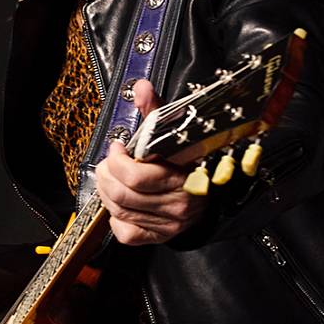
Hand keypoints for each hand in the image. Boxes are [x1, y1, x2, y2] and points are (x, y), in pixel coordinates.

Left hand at [94, 80, 206, 245]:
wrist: (216, 191)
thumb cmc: (192, 159)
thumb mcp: (176, 132)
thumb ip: (155, 111)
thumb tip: (141, 87)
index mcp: (184, 177)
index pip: (138, 177)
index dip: (118, 161)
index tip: (117, 148)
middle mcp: (179, 204)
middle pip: (122, 195)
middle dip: (107, 176)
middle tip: (108, 163)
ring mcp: (170, 224)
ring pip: (120, 212)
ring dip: (107, 193)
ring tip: (110, 178)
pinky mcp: (160, 237)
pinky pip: (126, 233)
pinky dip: (116, 218)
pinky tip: (122, 204)